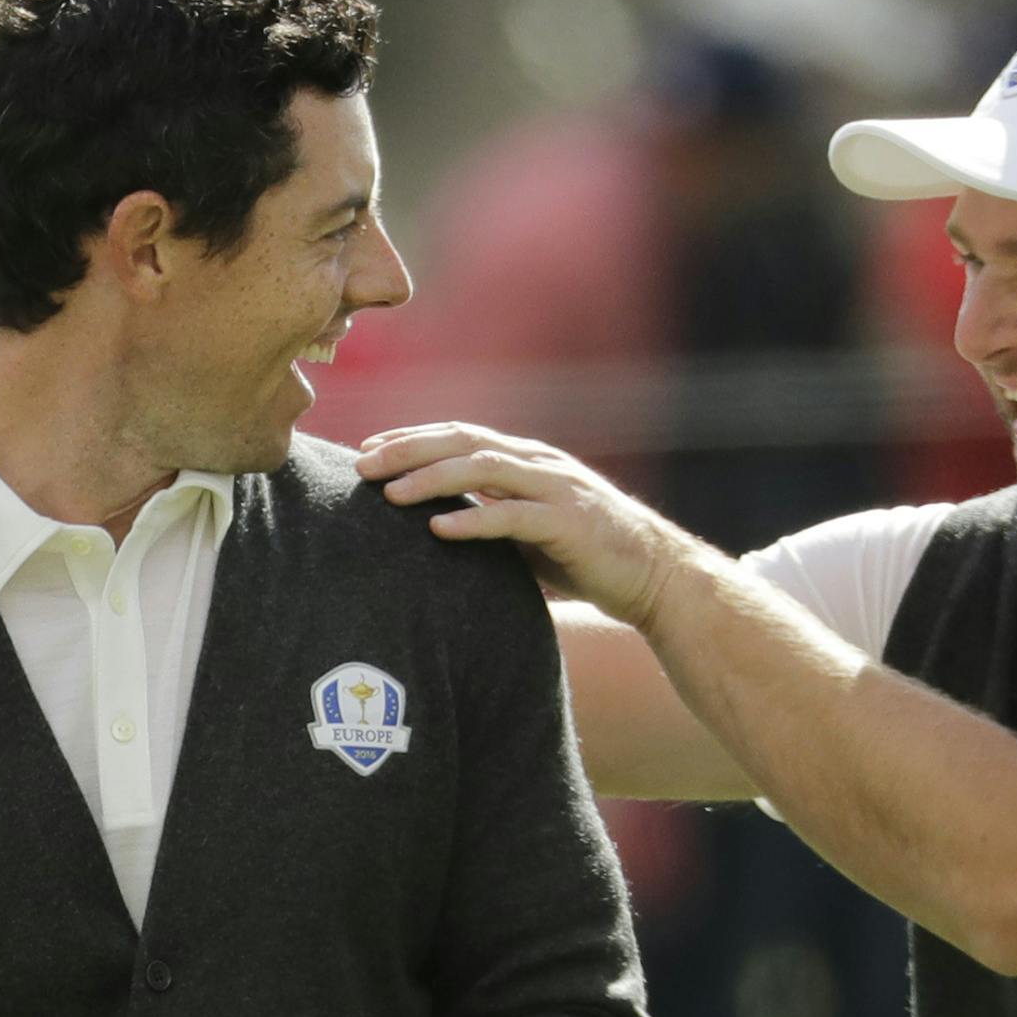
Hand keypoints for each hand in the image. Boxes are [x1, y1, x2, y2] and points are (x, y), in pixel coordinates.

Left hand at [357, 422, 697, 632]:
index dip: (412, 438)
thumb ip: (494, 517)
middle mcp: (540, 464)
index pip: (461, 437)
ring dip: (431, 479)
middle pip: (463, 442)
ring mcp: (557, 489)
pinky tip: (439, 527)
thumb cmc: (589, 559)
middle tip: (360, 464)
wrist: (656, 579)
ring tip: (389, 495)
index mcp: (529, 461)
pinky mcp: (569, 524)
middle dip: (408, 449)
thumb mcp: (532, 531)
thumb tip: (440, 525)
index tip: (367, 449)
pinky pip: (513, 515)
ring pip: (483, 469)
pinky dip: (474, 518)